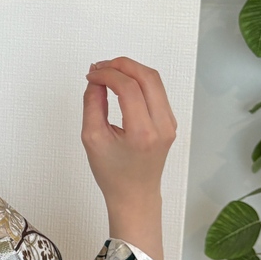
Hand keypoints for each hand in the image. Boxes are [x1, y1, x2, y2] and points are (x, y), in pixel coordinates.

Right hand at [82, 56, 176, 259]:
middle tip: (100, 67)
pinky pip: (156, 90)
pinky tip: (120, 83)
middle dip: (121, 65)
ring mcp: (169, 123)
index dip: (107, 74)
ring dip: (130, 70)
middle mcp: (162, 125)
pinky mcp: (169, 121)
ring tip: (108, 72)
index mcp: (142, 133)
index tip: (91, 75)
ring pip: (154, 80)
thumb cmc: (112, 173)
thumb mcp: (92, 138)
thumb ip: (92, 104)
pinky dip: (138, 80)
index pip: (128, 87)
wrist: (134, 195)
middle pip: (147, 77)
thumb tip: (94, 79)